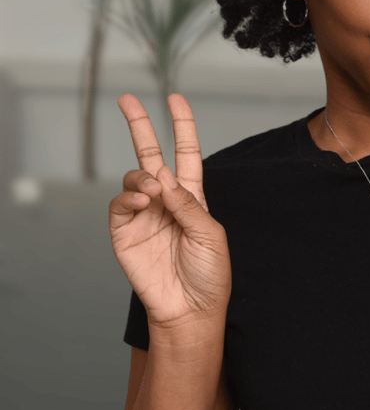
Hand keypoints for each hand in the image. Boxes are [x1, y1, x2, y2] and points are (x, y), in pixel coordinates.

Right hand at [108, 93, 231, 330]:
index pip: (186, 153)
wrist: (190, 310)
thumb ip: (187, 204)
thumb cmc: (209, 273)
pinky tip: (142, 200)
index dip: (182, 126)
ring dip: (142, 176)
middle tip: (128, 99)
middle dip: (140, 125)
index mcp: (192, 197)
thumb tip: (163, 176)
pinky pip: (120, 204)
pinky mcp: (125, 232)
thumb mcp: (209, 234)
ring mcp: (144, 214)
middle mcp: (166, 200)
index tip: (175, 99)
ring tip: (153, 191)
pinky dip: (129, 196)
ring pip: (134, 177)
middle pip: (151, 154)